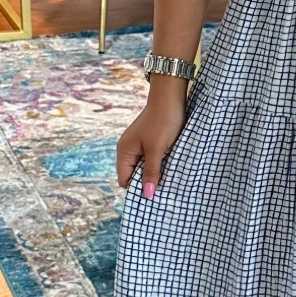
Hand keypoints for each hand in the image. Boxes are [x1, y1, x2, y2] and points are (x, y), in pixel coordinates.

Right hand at [117, 79, 187, 198]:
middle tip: (163, 193)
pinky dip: (159, 164)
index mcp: (124, 152)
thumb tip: (147, 195)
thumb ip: (152, 172)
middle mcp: (128, 149)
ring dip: (155, 174)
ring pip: (145, 167)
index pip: (125, 180)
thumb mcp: (157, 150)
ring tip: (169, 181)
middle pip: (134, 175)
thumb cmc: (163, 122)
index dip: (137, 189)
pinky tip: (170, 168)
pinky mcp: (150, 141)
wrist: (171, 97)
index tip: (153, 198)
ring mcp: (139, 145)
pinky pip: (151, 159)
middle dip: (147, 183)